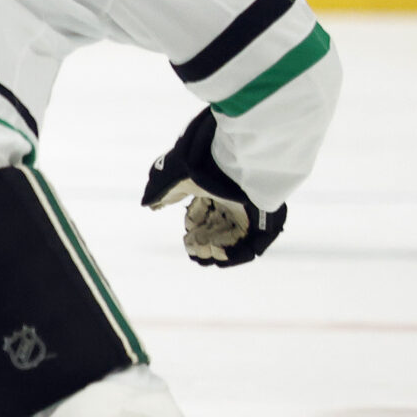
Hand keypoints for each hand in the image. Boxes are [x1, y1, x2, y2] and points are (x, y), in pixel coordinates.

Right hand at [141, 109, 288, 265]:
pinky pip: (253, 246)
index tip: (186, 238)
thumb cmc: (202, 163)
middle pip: (219, 229)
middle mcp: (236, 199)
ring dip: (216, 252)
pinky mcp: (267, 222)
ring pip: (234, 240)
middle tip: (192, 249)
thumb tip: (149, 204)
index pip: (206, 213)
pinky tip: (219, 258)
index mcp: (217, 186)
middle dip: (202, 243)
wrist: (231, 158)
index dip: (194, 228)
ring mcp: (253, 211)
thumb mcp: (173, 177)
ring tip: (203, 254)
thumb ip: (160, 191)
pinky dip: (235, 255)